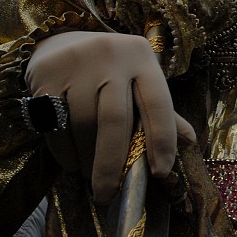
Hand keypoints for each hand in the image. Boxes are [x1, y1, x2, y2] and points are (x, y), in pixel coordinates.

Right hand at [25, 31, 195, 203]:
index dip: (163, 140)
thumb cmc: (109, 69)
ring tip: (91, 175)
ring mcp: (77, 63)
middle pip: (115, 119)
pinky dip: (65, 151)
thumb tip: (190, 142)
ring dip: (88, 159)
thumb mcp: (138, 79)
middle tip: (109, 195)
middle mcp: (112, 57)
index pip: (158, 103)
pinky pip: (56, 124)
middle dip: (113, 164)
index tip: (161, 173)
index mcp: (142, 58)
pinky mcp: (46, 75)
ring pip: (84, 125)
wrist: (60, 40)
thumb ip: (161, 111)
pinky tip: (72, 162)